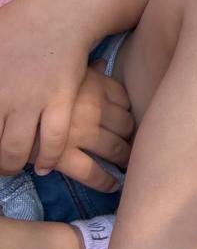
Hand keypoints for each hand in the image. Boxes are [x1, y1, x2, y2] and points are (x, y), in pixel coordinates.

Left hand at [0, 0, 93, 176]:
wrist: (59, 13)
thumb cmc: (15, 27)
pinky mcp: (60, 99)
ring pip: (17, 151)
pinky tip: (46, 165)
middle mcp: (1, 93)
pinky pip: (53, 141)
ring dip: (13, 165)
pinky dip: (49, 158)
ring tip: (14, 165)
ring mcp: (30, 98)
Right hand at [41, 66, 134, 191]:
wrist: (0, 97)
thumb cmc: (31, 79)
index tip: (126, 121)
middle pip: (126, 125)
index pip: (124, 99)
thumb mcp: (61, 68)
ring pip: (114, 148)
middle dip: (130, 138)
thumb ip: (84, 70)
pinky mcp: (60, 155)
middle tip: (131, 147)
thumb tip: (101, 64)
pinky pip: (91, 172)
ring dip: (123, 159)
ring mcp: (78, 131)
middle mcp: (92, 107)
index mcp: (93, 82)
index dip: (128, 112)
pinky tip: (111, 185)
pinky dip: (104, 181)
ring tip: (124, 166)